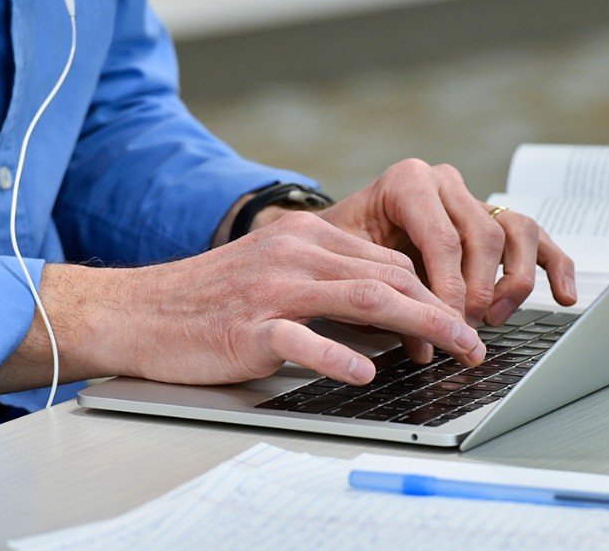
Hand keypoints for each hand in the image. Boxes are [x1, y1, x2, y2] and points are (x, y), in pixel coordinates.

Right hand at [0, 212, 488, 395]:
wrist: (135, 311)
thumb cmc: (207, 301)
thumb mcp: (274, 276)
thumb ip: (328, 285)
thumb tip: (388, 315)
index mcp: (305, 238)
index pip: (387, 260)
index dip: (431, 292)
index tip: (459, 320)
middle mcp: (295, 254)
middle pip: (388, 276)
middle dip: (442, 309)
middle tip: (474, 340)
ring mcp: (273, 289)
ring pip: (363, 298)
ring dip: (419, 325)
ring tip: (451, 348)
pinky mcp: (250, 327)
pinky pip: (304, 339)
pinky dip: (340, 353)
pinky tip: (368, 371)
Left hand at [313, 159, 576, 327]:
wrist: (337, 237)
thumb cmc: (340, 251)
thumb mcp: (350, 269)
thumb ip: (384, 301)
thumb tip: (425, 346)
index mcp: (408, 182)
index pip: (443, 238)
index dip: (449, 288)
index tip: (446, 326)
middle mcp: (446, 183)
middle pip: (484, 237)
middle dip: (478, 292)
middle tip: (464, 331)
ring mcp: (476, 199)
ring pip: (519, 231)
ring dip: (513, 282)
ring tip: (495, 317)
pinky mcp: (497, 222)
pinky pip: (538, 239)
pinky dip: (555, 267)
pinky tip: (564, 296)